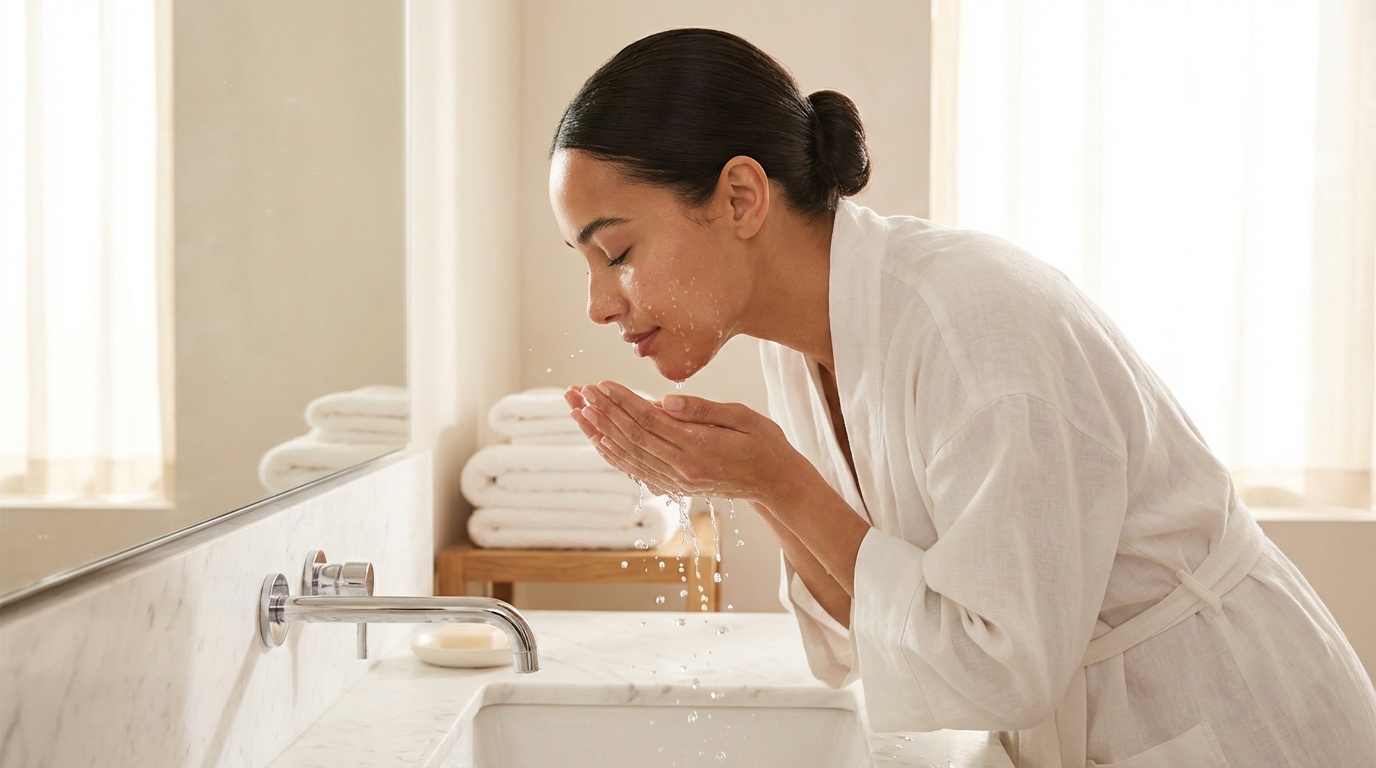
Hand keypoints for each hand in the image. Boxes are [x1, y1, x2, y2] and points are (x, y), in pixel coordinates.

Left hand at [563, 381, 805, 503]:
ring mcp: (677, 480)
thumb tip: (666, 400)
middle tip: (580, 392)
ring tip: (578, 412)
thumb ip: (703, 409)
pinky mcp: (676, 485)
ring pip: (630, 455)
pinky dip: (616, 455)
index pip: (650, 421)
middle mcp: (683, 468)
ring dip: (601, 433)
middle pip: (633, 438)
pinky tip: (600, 441)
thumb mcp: (742, 416)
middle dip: (603, 413)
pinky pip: (638, 470)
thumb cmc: (763, 443)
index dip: (623, 402)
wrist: (776, 482)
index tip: (601, 384)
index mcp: (699, 448)